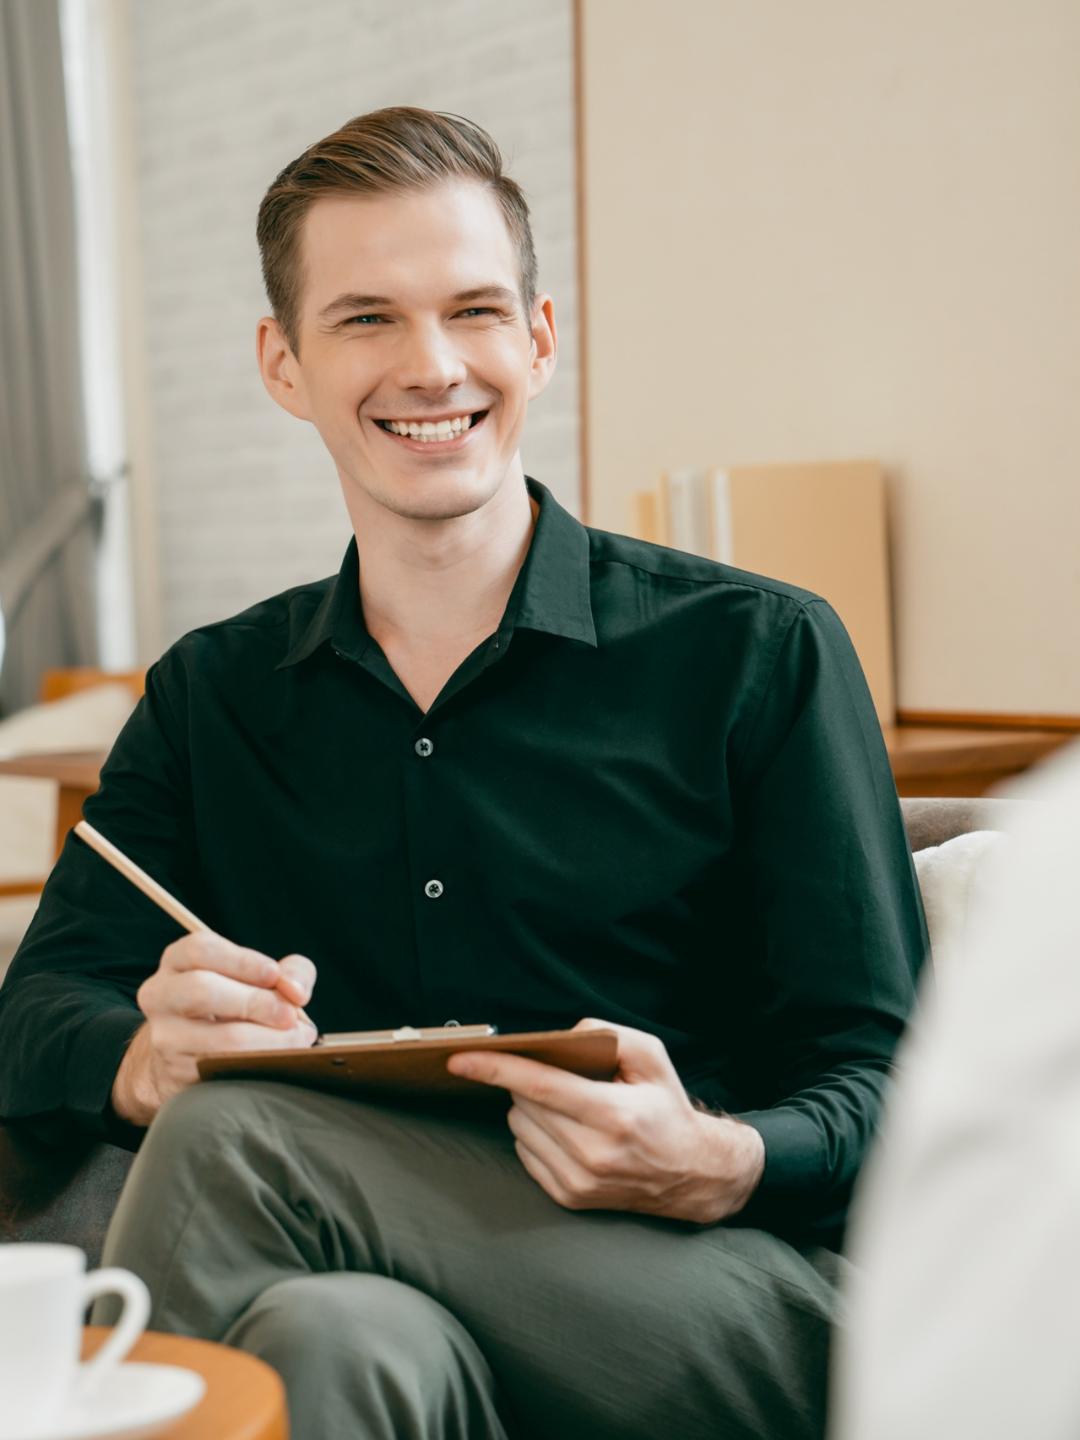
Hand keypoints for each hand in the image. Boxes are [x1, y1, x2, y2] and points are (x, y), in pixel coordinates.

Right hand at [111, 933, 317, 1125]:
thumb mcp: (259, 977)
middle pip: (201, 989)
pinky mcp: (178, 1073)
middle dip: (254, 1002)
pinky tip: (280, 1058)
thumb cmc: (236, 1005)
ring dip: (268, 1040)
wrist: (191, 1056)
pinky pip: (225, 1069)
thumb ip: (289, 972)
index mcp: (178, 961)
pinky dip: (260, 1063)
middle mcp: (161, 995)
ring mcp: (165, 1037)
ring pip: (218, 1038)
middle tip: (290, 1015)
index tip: (274, 975)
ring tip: (296, 1038)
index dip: (243, 961)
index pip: (201, 949)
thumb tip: (295, 991)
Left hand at [446, 1018, 764, 1223]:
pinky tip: (566, 1131)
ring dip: (530, 1109)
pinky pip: (525, 1153)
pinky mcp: (569, 1198)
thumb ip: (608, 1034)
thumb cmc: (666, 1108)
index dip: (496, 1068)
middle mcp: (593, 1153)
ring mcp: (579, 1181)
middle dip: (529, 1081)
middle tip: (559, 1076)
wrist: (691, 1173)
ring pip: (519, 1127)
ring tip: (568, 1107)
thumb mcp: (651, 1057)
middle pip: (524, 1103)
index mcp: (613, 1114)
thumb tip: (561, 1037)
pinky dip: (535, 1134)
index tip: (459, 1059)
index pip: (540, 1086)